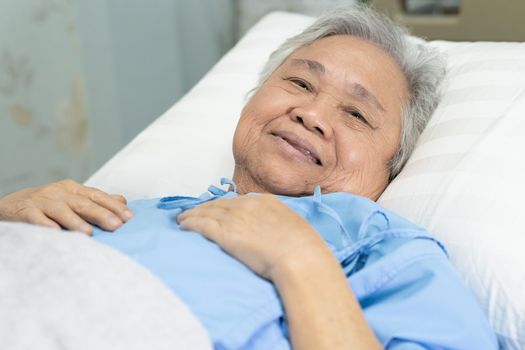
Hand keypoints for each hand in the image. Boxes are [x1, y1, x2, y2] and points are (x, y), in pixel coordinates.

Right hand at [0, 179, 132, 233]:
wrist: (11, 205)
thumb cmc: (48, 205)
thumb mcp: (72, 198)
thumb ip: (96, 200)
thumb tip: (123, 200)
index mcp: (73, 188)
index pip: (98, 196)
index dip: (114, 206)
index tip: (130, 217)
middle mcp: (59, 192)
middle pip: (83, 203)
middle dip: (101, 214)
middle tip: (117, 226)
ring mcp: (42, 201)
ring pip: (61, 211)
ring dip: (75, 222)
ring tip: (89, 233)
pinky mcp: (25, 211)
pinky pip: (37, 220)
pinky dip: (46, 226)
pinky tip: (56, 234)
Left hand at [176, 194, 330, 279]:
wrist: (299, 256)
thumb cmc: (303, 248)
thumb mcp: (292, 227)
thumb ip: (278, 225)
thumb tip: (274, 233)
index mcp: (265, 201)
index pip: (238, 201)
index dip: (224, 205)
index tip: (217, 209)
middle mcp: (247, 205)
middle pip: (219, 204)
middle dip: (204, 207)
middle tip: (194, 212)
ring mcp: (234, 217)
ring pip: (206, 212)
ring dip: (193, 214)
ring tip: (183, 219)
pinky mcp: (224, 232)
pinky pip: (201, 224)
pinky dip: (190, 223)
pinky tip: (183, 226)